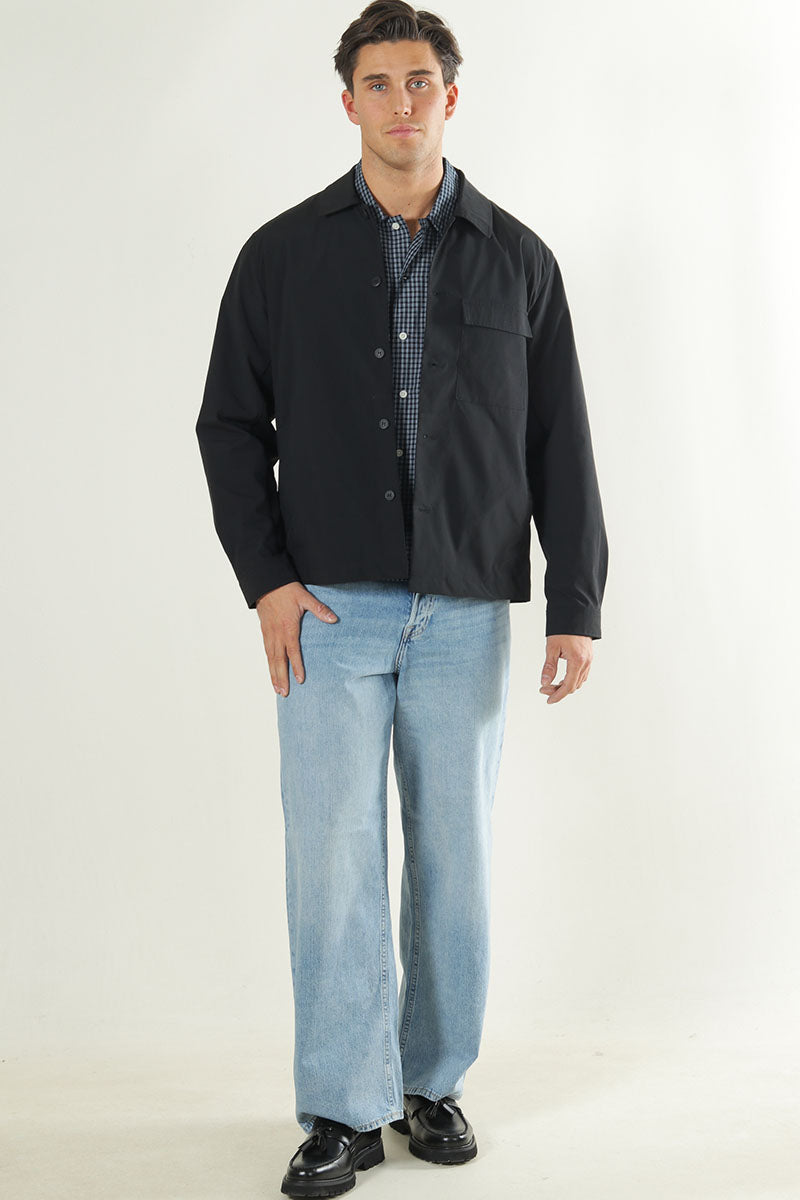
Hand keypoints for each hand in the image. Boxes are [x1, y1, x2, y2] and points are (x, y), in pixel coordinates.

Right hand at [255, 582, 337, 696]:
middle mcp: (277, 633)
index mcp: (288, 627)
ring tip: (277, 689)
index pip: (293, 651)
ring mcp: (269, 633)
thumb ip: (319, 609)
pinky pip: (266, 651)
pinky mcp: (264, 631)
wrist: (266, 582)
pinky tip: (271, 671)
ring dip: (273, 674)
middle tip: (284, 693)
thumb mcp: (305, 597)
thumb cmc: (286, 590)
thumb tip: (333, 619)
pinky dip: (268, 664)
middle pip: (279, 660)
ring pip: (270, 658)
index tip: (300, 680)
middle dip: (281, 677)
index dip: (296, 666)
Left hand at [539, 634, 592, 703]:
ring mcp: (589, 660)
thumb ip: (549, 667)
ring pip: (579, 681)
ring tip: (552, 684)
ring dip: (566, 685)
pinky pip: (582, 674)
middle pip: (573, 686)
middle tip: (544, 689)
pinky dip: (573, 679)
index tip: (548, 700)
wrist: (576, 613)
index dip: (557, 695)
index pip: (568, 686)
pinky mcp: (589, 656)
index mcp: (577, 661)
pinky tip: (563, 677)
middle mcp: (586, 662)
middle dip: (559, 690)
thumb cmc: (564, 628)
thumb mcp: (552, 647)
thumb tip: (545, 682)